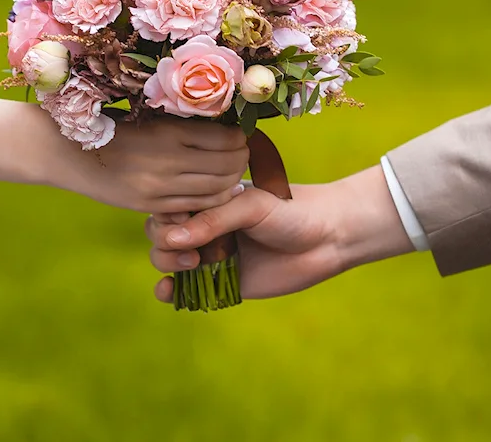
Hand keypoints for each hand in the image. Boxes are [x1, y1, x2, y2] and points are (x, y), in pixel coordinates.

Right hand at [56, 117, 248, 213]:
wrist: (64, 151)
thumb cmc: (108, 125)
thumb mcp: (147, 117)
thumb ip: (180, 123)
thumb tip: (222, 122)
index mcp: (167, 132)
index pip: (224, 138)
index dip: (240, 136)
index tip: (242, 132)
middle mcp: (167, 162)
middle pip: (226, 166)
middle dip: (242, 158)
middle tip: (244, 151)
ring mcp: (159, 188)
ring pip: (216, 189)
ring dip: (233, 180)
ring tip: (235, 169)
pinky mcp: (149, 206)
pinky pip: (195, 206)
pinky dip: (214, 199)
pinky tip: (217, 190)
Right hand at [145, 165, 414, 299]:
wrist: (328, 236)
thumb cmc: (291, 210)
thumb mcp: (251, 207)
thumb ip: (213, 220)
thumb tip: (171, 238)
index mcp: (209, 198)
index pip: (168, 204)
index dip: (165, 216)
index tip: (179, 221)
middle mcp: (205, 225)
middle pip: (161, 234)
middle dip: (164, 242)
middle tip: (192, 250)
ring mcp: (212, 254)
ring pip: (168, 260)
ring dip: (167, 264)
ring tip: (192, 265)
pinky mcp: (222, 282)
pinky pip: (187, 289)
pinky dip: (171, 292)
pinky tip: (170, 292)